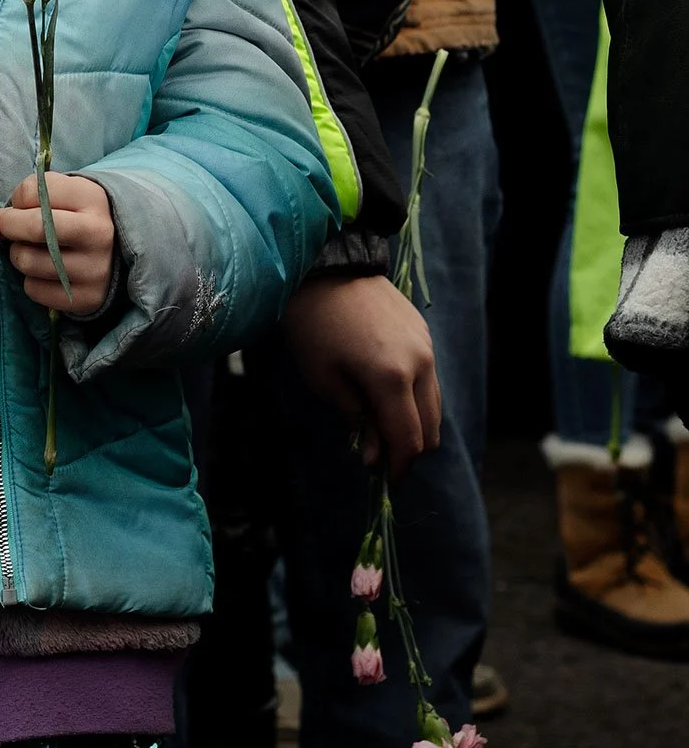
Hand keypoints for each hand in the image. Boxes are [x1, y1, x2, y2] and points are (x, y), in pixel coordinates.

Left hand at [0, 172, 115, 315]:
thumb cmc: (72, 220)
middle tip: (15, 230)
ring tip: (34, 251)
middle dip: (11, 228)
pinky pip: (34, 290)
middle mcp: (97, 232)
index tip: (28, 206)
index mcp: (90, 197)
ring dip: (18, 256)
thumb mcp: (50, 204)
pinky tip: (45, 272)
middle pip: (33, 226)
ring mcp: (95, 267)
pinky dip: (30, 281)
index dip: (19, 199)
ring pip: (27, 260)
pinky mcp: (86, 297)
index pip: (34, 190)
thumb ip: (4, 212)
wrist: (114, 255)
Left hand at [282, 274, 440, 477]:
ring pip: (435, 404)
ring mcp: (426, 345)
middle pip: (431, 428)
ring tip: (382, 426)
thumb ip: (357, 420)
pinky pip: (429, 377)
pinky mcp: (422, 331)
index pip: (409, 440)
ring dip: (415, 423)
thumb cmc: (313, 324)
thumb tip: (375, 456)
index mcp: (393, 379)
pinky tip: (386, 394)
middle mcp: (420, 364)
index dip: (399, 467)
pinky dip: (415, 397)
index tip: (386, 481)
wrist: (324, 266)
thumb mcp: (324, 379)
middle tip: (381, 456)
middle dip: (409, 449)